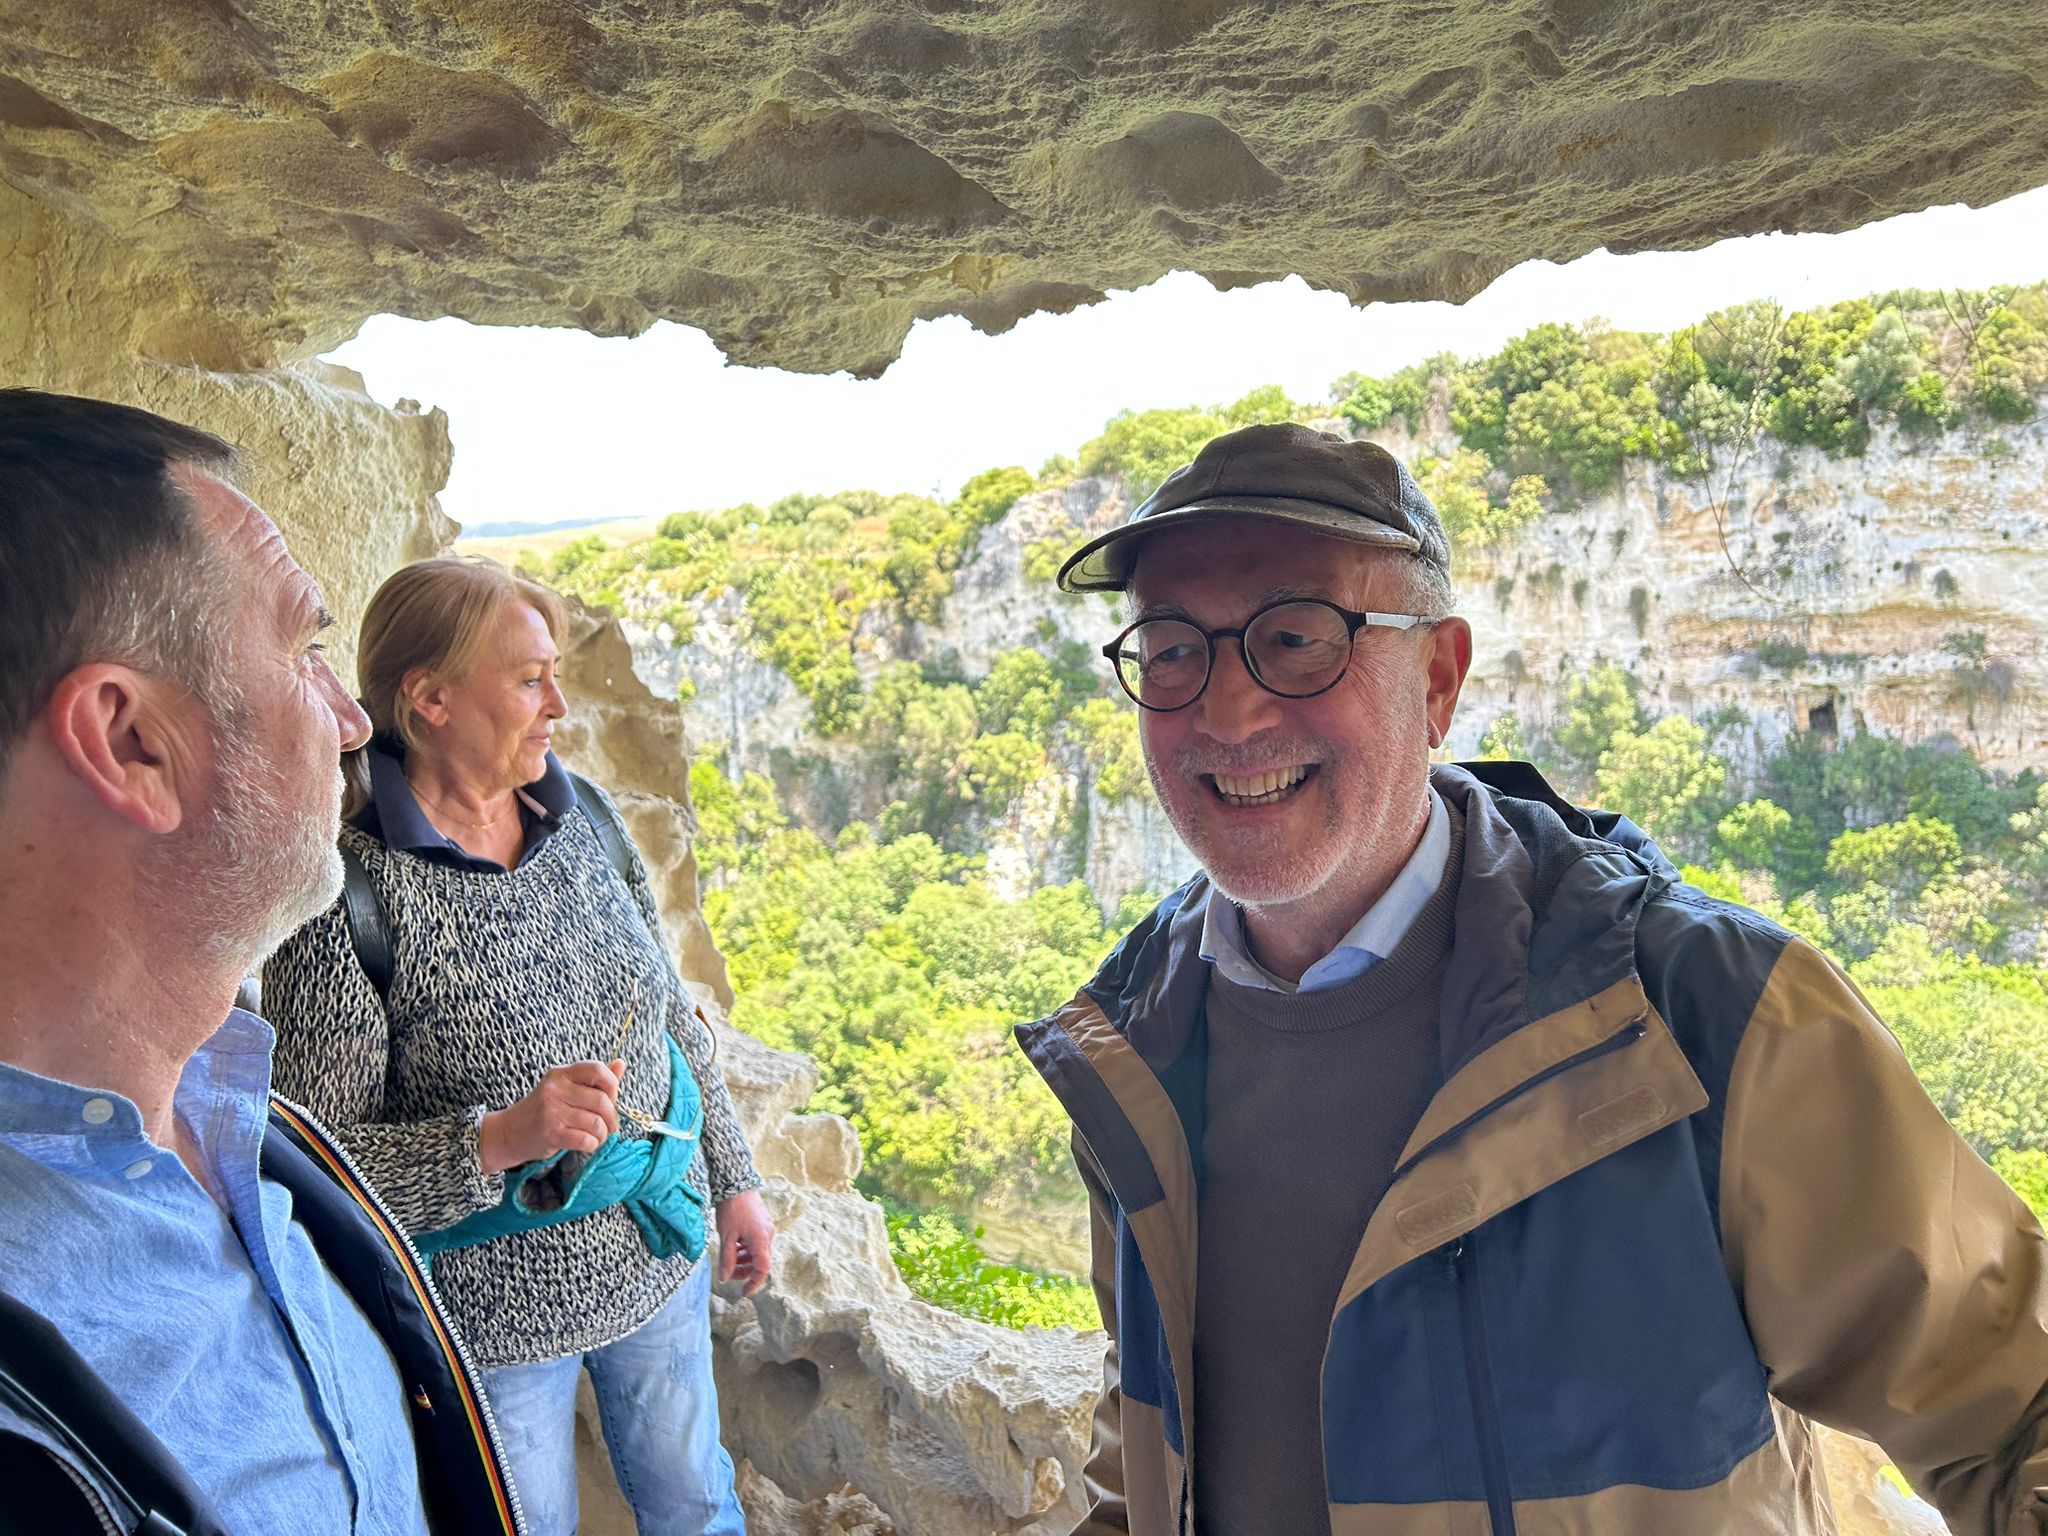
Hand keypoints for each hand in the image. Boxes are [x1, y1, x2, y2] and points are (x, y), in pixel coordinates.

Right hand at [479, 1058, 623, 1173]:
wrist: (509, 1132)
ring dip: (603, 1134)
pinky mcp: (551, 1133)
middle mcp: (556, 1089)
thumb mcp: (565, 1089)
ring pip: (596, 1122)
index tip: (611, 1099)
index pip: (597, 1069)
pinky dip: (592, 1144)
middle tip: (610, 1126)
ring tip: (598, 1136)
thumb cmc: (543, 1110)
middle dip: (612, 1117)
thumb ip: (594, 1080)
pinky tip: (587, 1144)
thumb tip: (621, 1064)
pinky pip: (585, 1139)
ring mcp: (552, 1111)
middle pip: (601, 1100)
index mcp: (562, 1074)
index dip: (612, 1085)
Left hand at [716, 1189, 774, 1295]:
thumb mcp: (726, 1236)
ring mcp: (765, 1228)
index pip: (762, 1270)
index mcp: (761, 1240)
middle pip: (760, 1262)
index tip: (743, 1293)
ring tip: (729, 1257)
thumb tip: (725, 1278)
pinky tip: (733, 1246)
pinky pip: (755, 1242)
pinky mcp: (761, 1222)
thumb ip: (727, 1259)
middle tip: (729, 1273)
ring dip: (744, 1259)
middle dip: (745, 1271)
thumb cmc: (732, 1209)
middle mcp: (768, 1236)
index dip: (753, 1283)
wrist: (736, 1182)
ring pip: (757, 1252)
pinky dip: (745, 1248)